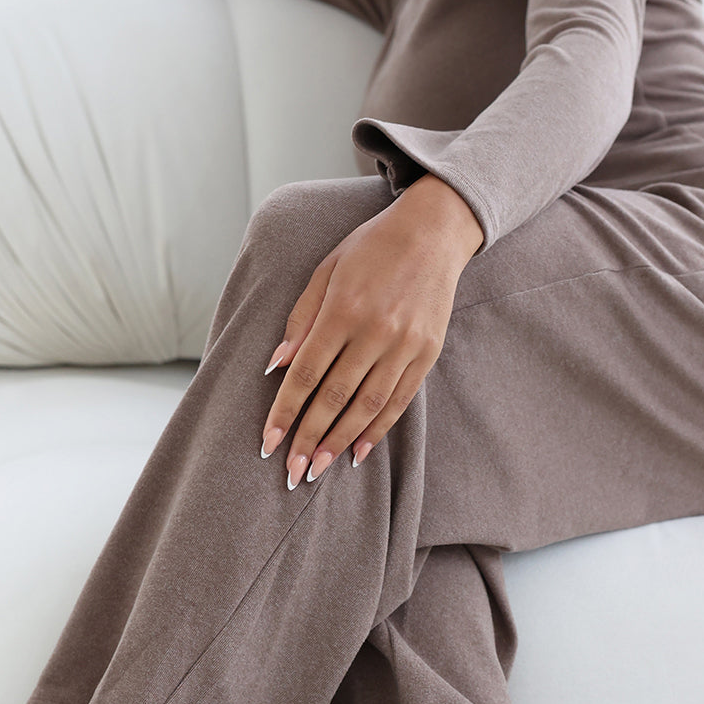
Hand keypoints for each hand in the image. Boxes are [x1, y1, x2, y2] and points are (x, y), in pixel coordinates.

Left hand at [259, 173, 483, 487]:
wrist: (434, 230)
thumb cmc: (370, 248)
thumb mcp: (326, 270)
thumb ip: (300, 319)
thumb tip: (277, 366)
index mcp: (343, 309)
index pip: (306, 373)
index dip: (285, 412)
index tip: (269, 443)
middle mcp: (375, 331)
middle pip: (334, 397)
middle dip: (309, 439)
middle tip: (292, 473)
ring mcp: (405, 345)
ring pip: (367, 406)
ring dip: (340, 442)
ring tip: (319, 469)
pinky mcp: (426, 353)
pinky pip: (398, 401)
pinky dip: (376, 430)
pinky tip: (357, 451)